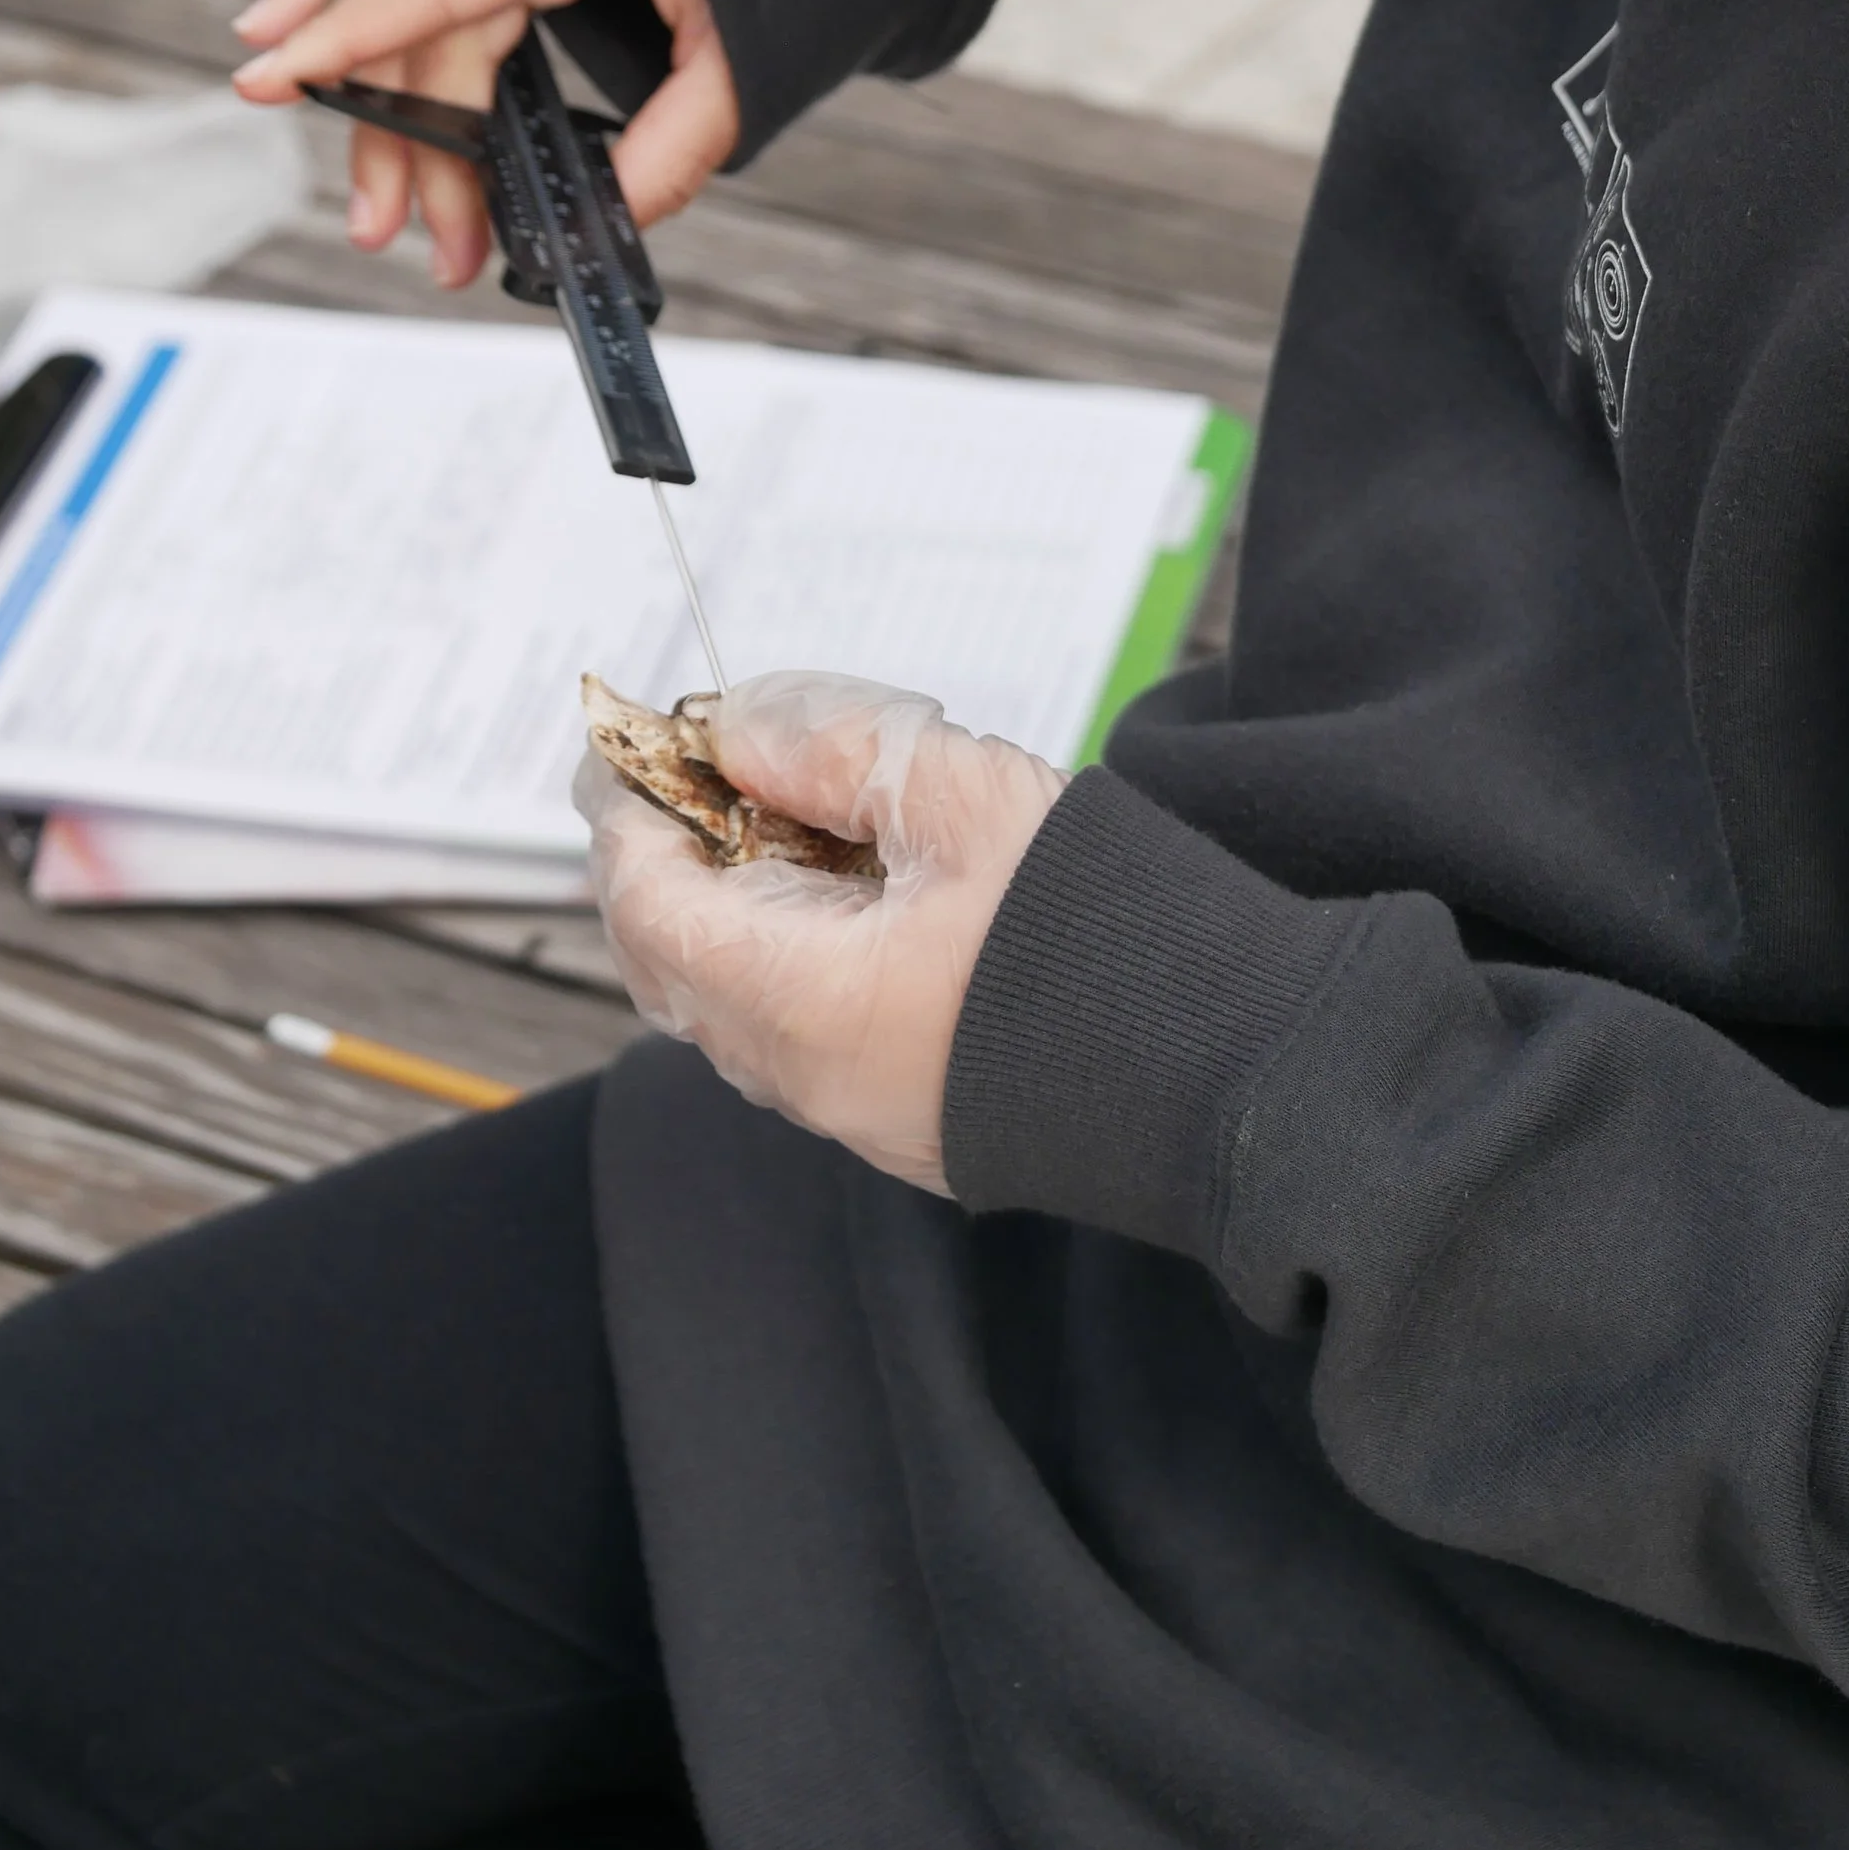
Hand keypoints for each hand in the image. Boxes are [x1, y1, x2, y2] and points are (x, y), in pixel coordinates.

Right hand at [229, 0, 738, 287]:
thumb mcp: (753, 40)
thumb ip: (683, 136)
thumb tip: (615, 217)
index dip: (352, 33)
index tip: (272, 76)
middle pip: (427, 7)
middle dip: (410, 135)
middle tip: (411, 240)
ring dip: (383, 94)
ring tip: (382, 207)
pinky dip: (370, 0)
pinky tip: (311, 43)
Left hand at [577, 672, 1064, 1192]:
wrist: (1223, 1063)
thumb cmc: (1105, 932)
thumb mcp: (962, 793)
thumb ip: (832, 748)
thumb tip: (739, 730)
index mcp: (800, 1001)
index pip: (646, 907)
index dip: (625, 815)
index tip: (630, 747)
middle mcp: (808, 1077)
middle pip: (673, 966)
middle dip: (668, 862)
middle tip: (691, 775)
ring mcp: (859, 1112)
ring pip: (734, 1008)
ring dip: (730, 910)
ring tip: (780, 819)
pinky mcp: (912, 1119)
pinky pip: (800, 1036)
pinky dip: (787, 957)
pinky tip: (850, 893)